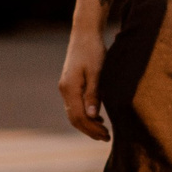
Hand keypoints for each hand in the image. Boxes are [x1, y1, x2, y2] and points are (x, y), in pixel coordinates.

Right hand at [58, 25, 110, 140]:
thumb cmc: (93, 50)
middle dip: (89, 130)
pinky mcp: (70, 84)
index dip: (92, 129)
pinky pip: (75, 105)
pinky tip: (98, 118)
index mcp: (70, 88)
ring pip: (74, 113)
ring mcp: (66, 87)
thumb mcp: (97, 72)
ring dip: (88, 124)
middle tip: (106, 138)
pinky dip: (86, 115)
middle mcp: (65, 90)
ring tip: (103, 132)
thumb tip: (93, 117)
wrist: (85, 34)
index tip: (106, 135)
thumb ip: (94, 94)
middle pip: (74, 118)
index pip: (79, 117)